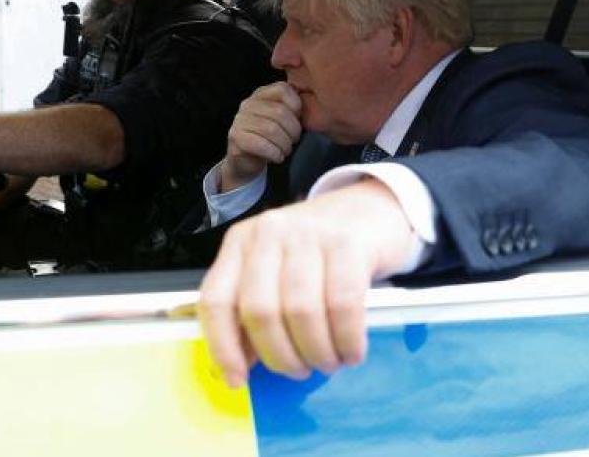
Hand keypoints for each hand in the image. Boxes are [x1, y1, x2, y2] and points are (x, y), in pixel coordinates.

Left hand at [197, 179, 416, 386]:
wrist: (372, 208)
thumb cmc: (321, 250)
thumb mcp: (277, 269)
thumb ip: (256, 309)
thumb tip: (243, 363)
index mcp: (241, 242)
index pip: (217, 300)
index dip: (224, 348)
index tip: (238, 380)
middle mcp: (269, 233)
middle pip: (260, 310)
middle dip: (281, 355)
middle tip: (300, 370)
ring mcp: (309, 234)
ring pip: (300, 311)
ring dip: (316, 352)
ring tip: (329, 362)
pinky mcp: (348, 243)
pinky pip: (342, 304)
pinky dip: (346, 339)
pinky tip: (351, 351)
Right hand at [220, 82, 302, 190]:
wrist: (247, 160)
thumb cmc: (270, 138)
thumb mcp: (282, 120)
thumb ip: (292, 108)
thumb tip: (310, 105)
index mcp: (262, 94)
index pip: (283, 89)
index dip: (296, 106)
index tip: (298, 120)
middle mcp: (248, 104)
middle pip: (279, 112)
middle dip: (293, 131)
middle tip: (294, 141)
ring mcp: (239, 120)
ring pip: (271, 129)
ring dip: (284, 144)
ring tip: (286, 150)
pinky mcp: (236, 138)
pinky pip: (261, 144)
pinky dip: (274, 153)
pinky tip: (277, 157)